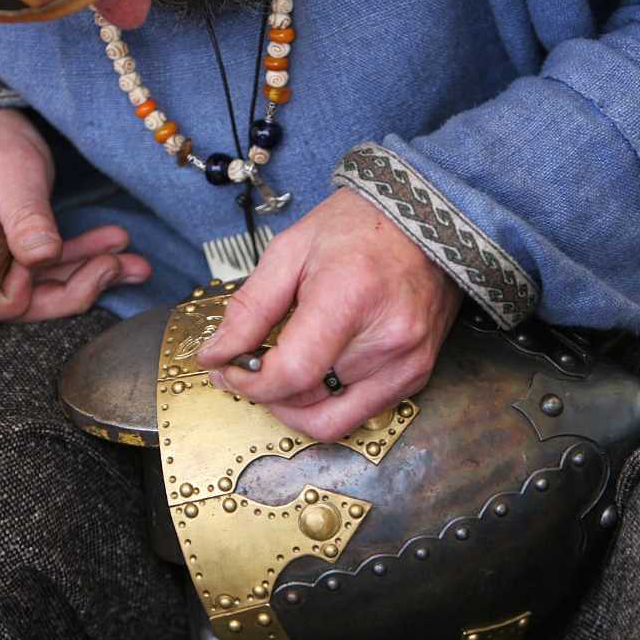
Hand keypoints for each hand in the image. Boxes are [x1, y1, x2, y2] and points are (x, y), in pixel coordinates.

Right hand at [0, 109, 150, 324]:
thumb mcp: (13, 169)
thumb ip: (26, 215)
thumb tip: (41, 258)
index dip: (19, 293)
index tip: (51, 254)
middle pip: (7, 307)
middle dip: (71, 288)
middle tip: (121, 264)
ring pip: (29, 298)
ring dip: (83, 278)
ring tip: (132, 262)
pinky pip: (34, 284)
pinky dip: (75, 269)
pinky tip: (113, 256)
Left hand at [196, 188, 462, 440]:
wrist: (423, 220)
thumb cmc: (356, 228)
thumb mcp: (289, 252)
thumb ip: (249, 308)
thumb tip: (216, 355)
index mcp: (349, 299)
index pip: (292, 374)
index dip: (250, 384)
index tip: (228, 369)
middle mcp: (386, 339)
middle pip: (306, 400)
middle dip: (266, 392)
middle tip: (248, 367)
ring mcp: (406, 363)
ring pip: (331, 419)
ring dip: (295, 404)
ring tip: (282, 370)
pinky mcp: (417, 375)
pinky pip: (360, 414)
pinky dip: (327, 403)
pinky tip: (316, 371)